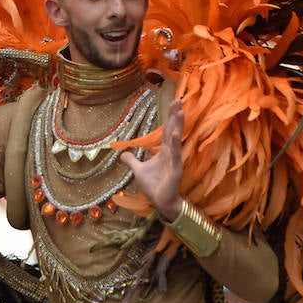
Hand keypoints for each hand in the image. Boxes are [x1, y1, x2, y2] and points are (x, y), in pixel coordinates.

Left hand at [119, 97, 183, 220]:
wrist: (161, 202)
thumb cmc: (154, 186)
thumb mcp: (138, 171)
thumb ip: (132, 161)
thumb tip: (122, 154)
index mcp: (164, 151)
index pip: (167, 130)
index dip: (169, 117)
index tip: (174, 102)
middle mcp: (171, 153)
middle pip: (173, 130)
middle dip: (175, 116)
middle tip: (178, 100)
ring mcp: (174, 161)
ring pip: (176, 140)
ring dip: (178, 126)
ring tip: (180, 112)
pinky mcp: (175, 171)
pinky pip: (175, 156)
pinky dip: (175, 145)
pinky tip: (175, 135)